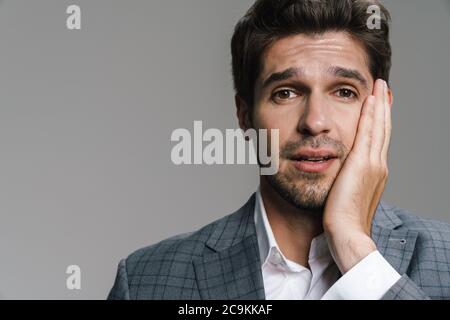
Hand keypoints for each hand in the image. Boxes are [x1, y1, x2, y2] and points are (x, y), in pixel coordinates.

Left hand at [323, 79, 391, 273]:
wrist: (346, 232)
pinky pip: (368, 132)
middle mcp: (378, 165)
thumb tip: (337, 176)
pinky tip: (371, 99)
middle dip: (383, 108)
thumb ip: (345, 182)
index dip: (379, 123)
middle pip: (382, 130)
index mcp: (374, 173)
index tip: (379, 107)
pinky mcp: (362, 163)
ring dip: (379, 105)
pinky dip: (371, 115)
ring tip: (380, 87)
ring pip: (378, 127)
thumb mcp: (346, 196)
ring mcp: (373, 163)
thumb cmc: (342, 220)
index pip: (378, 141)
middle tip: (384, 89)